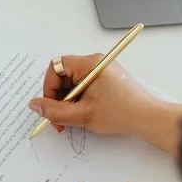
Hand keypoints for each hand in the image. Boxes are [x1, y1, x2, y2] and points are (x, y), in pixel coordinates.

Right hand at [28, 54, 157, 135]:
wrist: (147, 119)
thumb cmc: (121, 113)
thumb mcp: (82, 115)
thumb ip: (54, 111)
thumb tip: (34, 105)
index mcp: (90, 64)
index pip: (56, 67)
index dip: (49, 87)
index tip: (49, 106)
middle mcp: (95, 62)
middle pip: (63, 76)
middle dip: (57, 98)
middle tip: (59, 118)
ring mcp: (100, 71)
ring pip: (71, 83)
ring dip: (67, 102)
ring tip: (72, 119)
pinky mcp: (104, 80)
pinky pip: (82, 87)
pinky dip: (77, 101)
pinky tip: (81, 114)